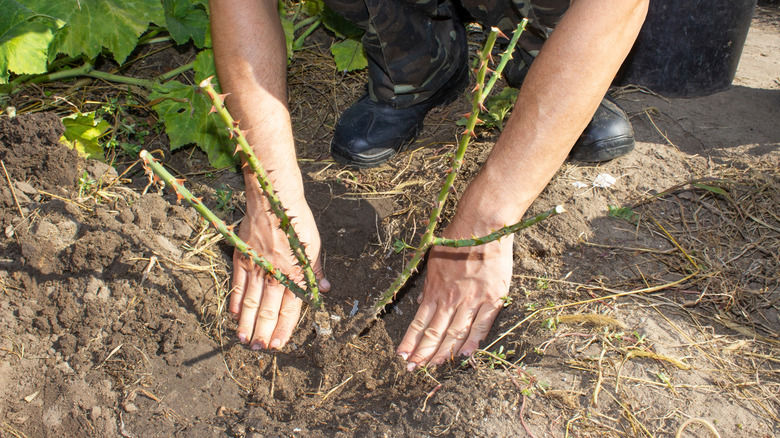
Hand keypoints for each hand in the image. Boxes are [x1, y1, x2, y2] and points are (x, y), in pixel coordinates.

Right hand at [230, 185, 329, 349]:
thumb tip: (324, 289)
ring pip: (251, 303)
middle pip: (268, 310)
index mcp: (295, 273)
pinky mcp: (242, 258)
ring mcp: (256, 267)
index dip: (284, 328)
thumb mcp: (313, 245)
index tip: (279, 344)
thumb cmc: (297, 220)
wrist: (273, 198)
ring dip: (247, 323)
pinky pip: (238, 285)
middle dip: (264, 332)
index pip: (290, 308)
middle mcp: (275, 274)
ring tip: (244, 340)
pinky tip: (234, 315)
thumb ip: (316, 270)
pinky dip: (236, 302)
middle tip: (259, 349)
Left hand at [396, 223, 512, 369]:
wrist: (482, 226)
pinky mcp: (492, 298)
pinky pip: (481, 326)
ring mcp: (472, 300)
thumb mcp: (433, 260)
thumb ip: (428, 285)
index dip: (410, 342)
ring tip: (435, 366)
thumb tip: (420, 304)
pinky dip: (473, 342)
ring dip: (444, 352)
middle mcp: (450, 299)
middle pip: (435, 333)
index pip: (418, 323)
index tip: (402, 356)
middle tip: (414, 369)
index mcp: (434, 290)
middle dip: (423, 353)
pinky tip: (465, 355)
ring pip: (455, 334)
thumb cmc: (456, 238)